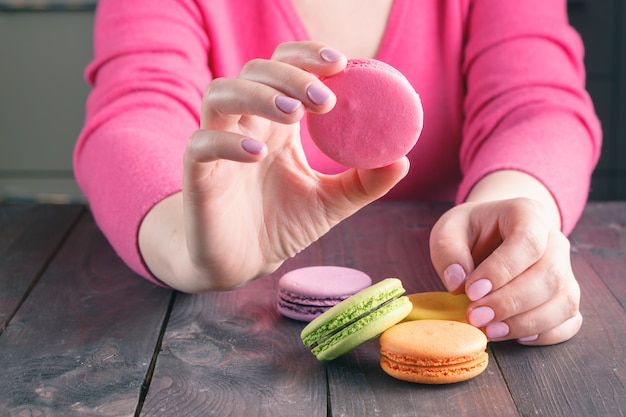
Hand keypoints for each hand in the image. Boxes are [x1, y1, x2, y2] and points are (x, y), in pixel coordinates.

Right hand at [139, 42, 408, 291]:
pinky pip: (202, 144)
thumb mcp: (331, 202)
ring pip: (221, 95)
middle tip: (326, 98)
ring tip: (295, 114)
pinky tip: (257, 153)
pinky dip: (227, 142)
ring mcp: (218, 145)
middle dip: (290, 75)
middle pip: (255, 71)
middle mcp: (245, 125)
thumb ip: (364, 181)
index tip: (341, 64)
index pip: (285, 68)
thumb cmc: (283, 225)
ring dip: (258, 95)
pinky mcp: (197, 174)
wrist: (244, 263)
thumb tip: (403, 159)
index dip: (307, 57)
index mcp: (277, 124)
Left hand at [429, 198, 582, 344]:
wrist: (492, 234)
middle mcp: (555, 241)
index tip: (471, 290)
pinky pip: (570, 320)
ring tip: (490, 330)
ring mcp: (566, 270)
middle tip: (475, 316)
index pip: (527, 242)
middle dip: (510, 302)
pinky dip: (547, 334)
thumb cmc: (471, 231)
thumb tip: (457, 282)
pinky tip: (516, 336)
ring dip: (526, 322)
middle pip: (549, 275)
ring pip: (563, 301)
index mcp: (528, 214)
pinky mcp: (566, 296)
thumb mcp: (449, 229)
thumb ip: (448, 251)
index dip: (501, 270)